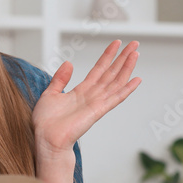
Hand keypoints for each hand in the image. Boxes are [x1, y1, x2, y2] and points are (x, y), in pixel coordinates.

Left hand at [32, 40, 140, 154]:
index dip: (108, 56)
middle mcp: (91, 96)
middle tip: (134, 43)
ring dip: (126, 68)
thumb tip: (68, 62)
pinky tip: (136, 80)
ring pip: (116, 82)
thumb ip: (60, 78)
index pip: (98, 69)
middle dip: (123, 58)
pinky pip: (115, 98)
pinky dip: (126, 89)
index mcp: (81, 91)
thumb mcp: (50, 93)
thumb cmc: (46, 122)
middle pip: (111, 73)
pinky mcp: (98, 111)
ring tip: (136, 53)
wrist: (46, 139)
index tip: (116, 43)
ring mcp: (97, 103)